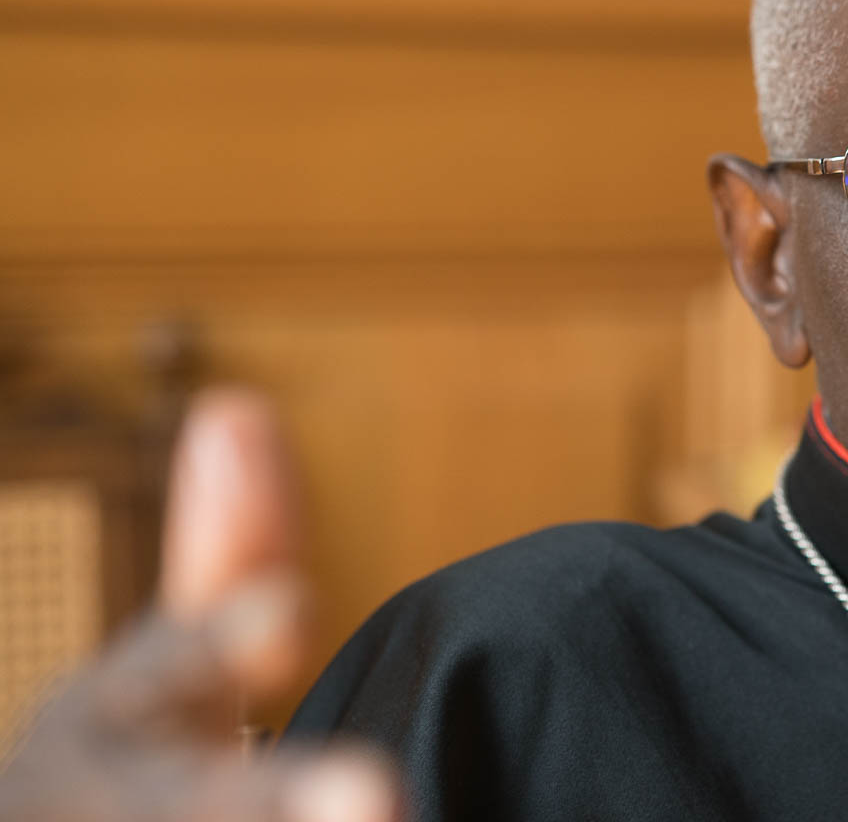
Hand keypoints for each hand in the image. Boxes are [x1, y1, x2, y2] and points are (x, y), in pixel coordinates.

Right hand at [0, 389, 396, 821]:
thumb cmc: (129, 774)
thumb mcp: (160, 675)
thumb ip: (225, 562)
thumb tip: (241, 409)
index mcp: (101, 737)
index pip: (166, 676)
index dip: (220, 646)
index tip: (293, 612)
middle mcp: (99, 803)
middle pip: (182, 807)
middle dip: (270, 804)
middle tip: (383, 794)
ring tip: (405, 809)